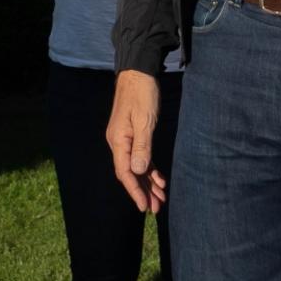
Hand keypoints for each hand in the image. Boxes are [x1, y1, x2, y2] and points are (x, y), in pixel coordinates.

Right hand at [107, 69, 166, 212]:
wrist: (138, 72)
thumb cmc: (142, 93)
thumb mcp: (145, 120)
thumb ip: (142, 147)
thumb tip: (138, 171)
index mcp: (119, 140)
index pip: (125, 172)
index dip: (135, 191)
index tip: (144, 206)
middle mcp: (119, 142)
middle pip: (130, 173)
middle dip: (143, 191)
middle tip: (156, 209)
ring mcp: (126, 139)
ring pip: (136, 167)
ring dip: (148, 182)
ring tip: (161, 198)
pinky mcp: (134, 134)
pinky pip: (140, 157)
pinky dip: (149, 169)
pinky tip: (159, 178)